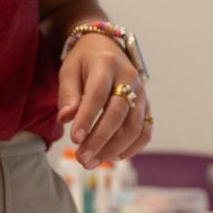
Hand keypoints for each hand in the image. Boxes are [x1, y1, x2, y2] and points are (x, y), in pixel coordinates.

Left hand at [57, 33, 150, 169]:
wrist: (108, 50)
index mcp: (107, 64)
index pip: (98, 94)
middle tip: (82, 158)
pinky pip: (145, 132)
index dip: (87, 118)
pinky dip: (132, 148)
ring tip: (92, 162)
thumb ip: (67, 93)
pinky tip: (113, 157)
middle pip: (118, 113)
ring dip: (113, 148)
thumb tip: (65, 118)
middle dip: (100, 139)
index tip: (74, 139)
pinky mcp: (147, 107)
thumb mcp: (69, 69)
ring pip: (134, 126)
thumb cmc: (84, 62)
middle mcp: (129, 78)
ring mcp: (142, 93)